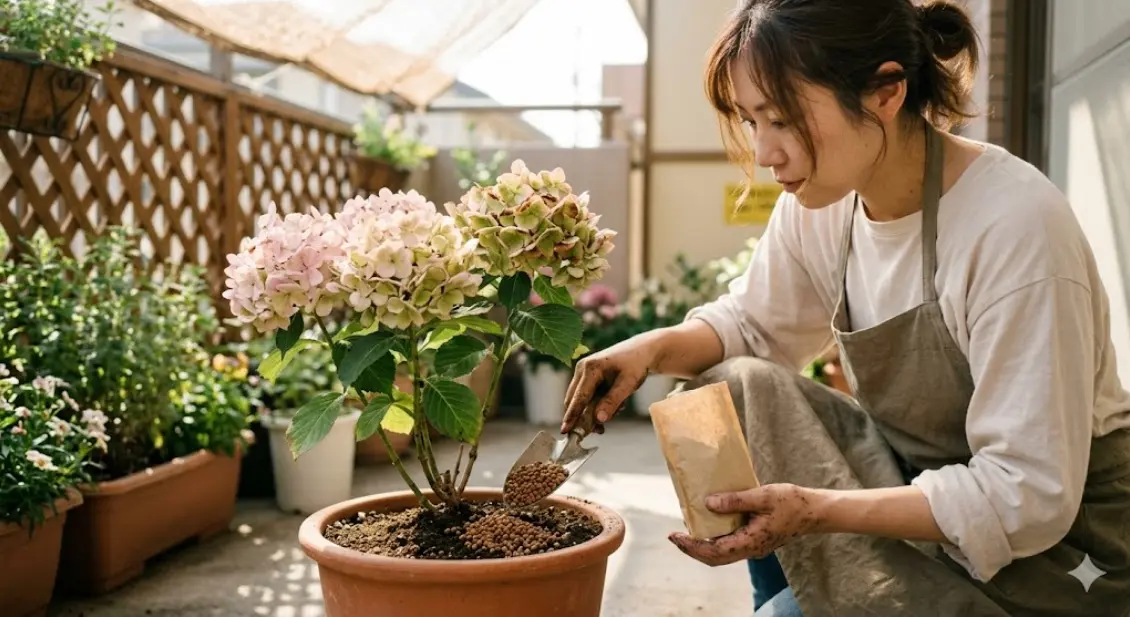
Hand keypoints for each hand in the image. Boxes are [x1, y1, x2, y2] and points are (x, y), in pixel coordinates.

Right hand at [560, 335, 658, 433]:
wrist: (640, 351)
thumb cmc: (635, 365)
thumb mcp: (628, 384)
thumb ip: (613, 401)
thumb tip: (598, 419)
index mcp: (591, 368)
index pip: (579, 397)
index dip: (572, 416)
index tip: (565, 431)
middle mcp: (582, 368)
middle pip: (574, 400)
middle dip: (583, 417)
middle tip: (600, 430)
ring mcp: (582, 371)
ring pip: (579, 399)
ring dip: (593, 411)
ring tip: (617, 409)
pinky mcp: (586, 375)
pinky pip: (585, 395)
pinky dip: (596, 404)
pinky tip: (615, 404)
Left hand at [668, 484, 821, 565]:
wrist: (815, 512)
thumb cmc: (792, 502)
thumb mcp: (763, 495)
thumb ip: (735, 500)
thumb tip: (708, 503)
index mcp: (751, 541)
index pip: (713, 551)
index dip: (691, 546)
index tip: (674, 537)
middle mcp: (751, 549)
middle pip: (714, 557)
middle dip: (692, 548)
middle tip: (674, 536)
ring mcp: (754, 547)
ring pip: (722, 554)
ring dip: (703, 545)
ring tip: (687, 531)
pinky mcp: (757, 540)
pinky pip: (730, 545)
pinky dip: (715, 539)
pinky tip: (709, 524)